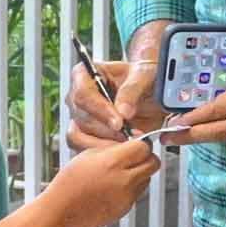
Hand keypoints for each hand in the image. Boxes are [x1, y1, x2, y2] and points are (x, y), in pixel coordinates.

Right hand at [45, 139, 160, 226]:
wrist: (61, 212)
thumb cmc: (70, 182)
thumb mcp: (89, 154)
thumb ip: (113, 148)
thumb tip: (129, 144)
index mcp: (114, 163)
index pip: (144, 147)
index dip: (141, 142)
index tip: (136, 142)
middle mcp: (124, 181)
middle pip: (153, 163)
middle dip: (147, 157)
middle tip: (135, 155)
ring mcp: (127, 197)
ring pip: (147, 179)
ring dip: (140, 172)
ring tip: (121, 172)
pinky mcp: (125, 209)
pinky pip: (137, 193)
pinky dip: (131, 187)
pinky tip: (114, 186)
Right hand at [65, 19, 169, 148]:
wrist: (148, 90)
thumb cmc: (141, 76)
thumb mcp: (143, 75)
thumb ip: (132, 90)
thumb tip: (123, 111)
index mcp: (84, 74)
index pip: (83, 93)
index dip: (100, 110)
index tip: (119, 122)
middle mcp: (77, 95)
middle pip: (81, 118)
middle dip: (107, 131)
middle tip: (130, 136)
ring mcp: (79, 116)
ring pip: (80, 136)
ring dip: (105, 143)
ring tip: (128, 142)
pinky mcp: (85, 134)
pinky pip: (85, 148)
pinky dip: (104, 152)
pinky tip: (122, 148)